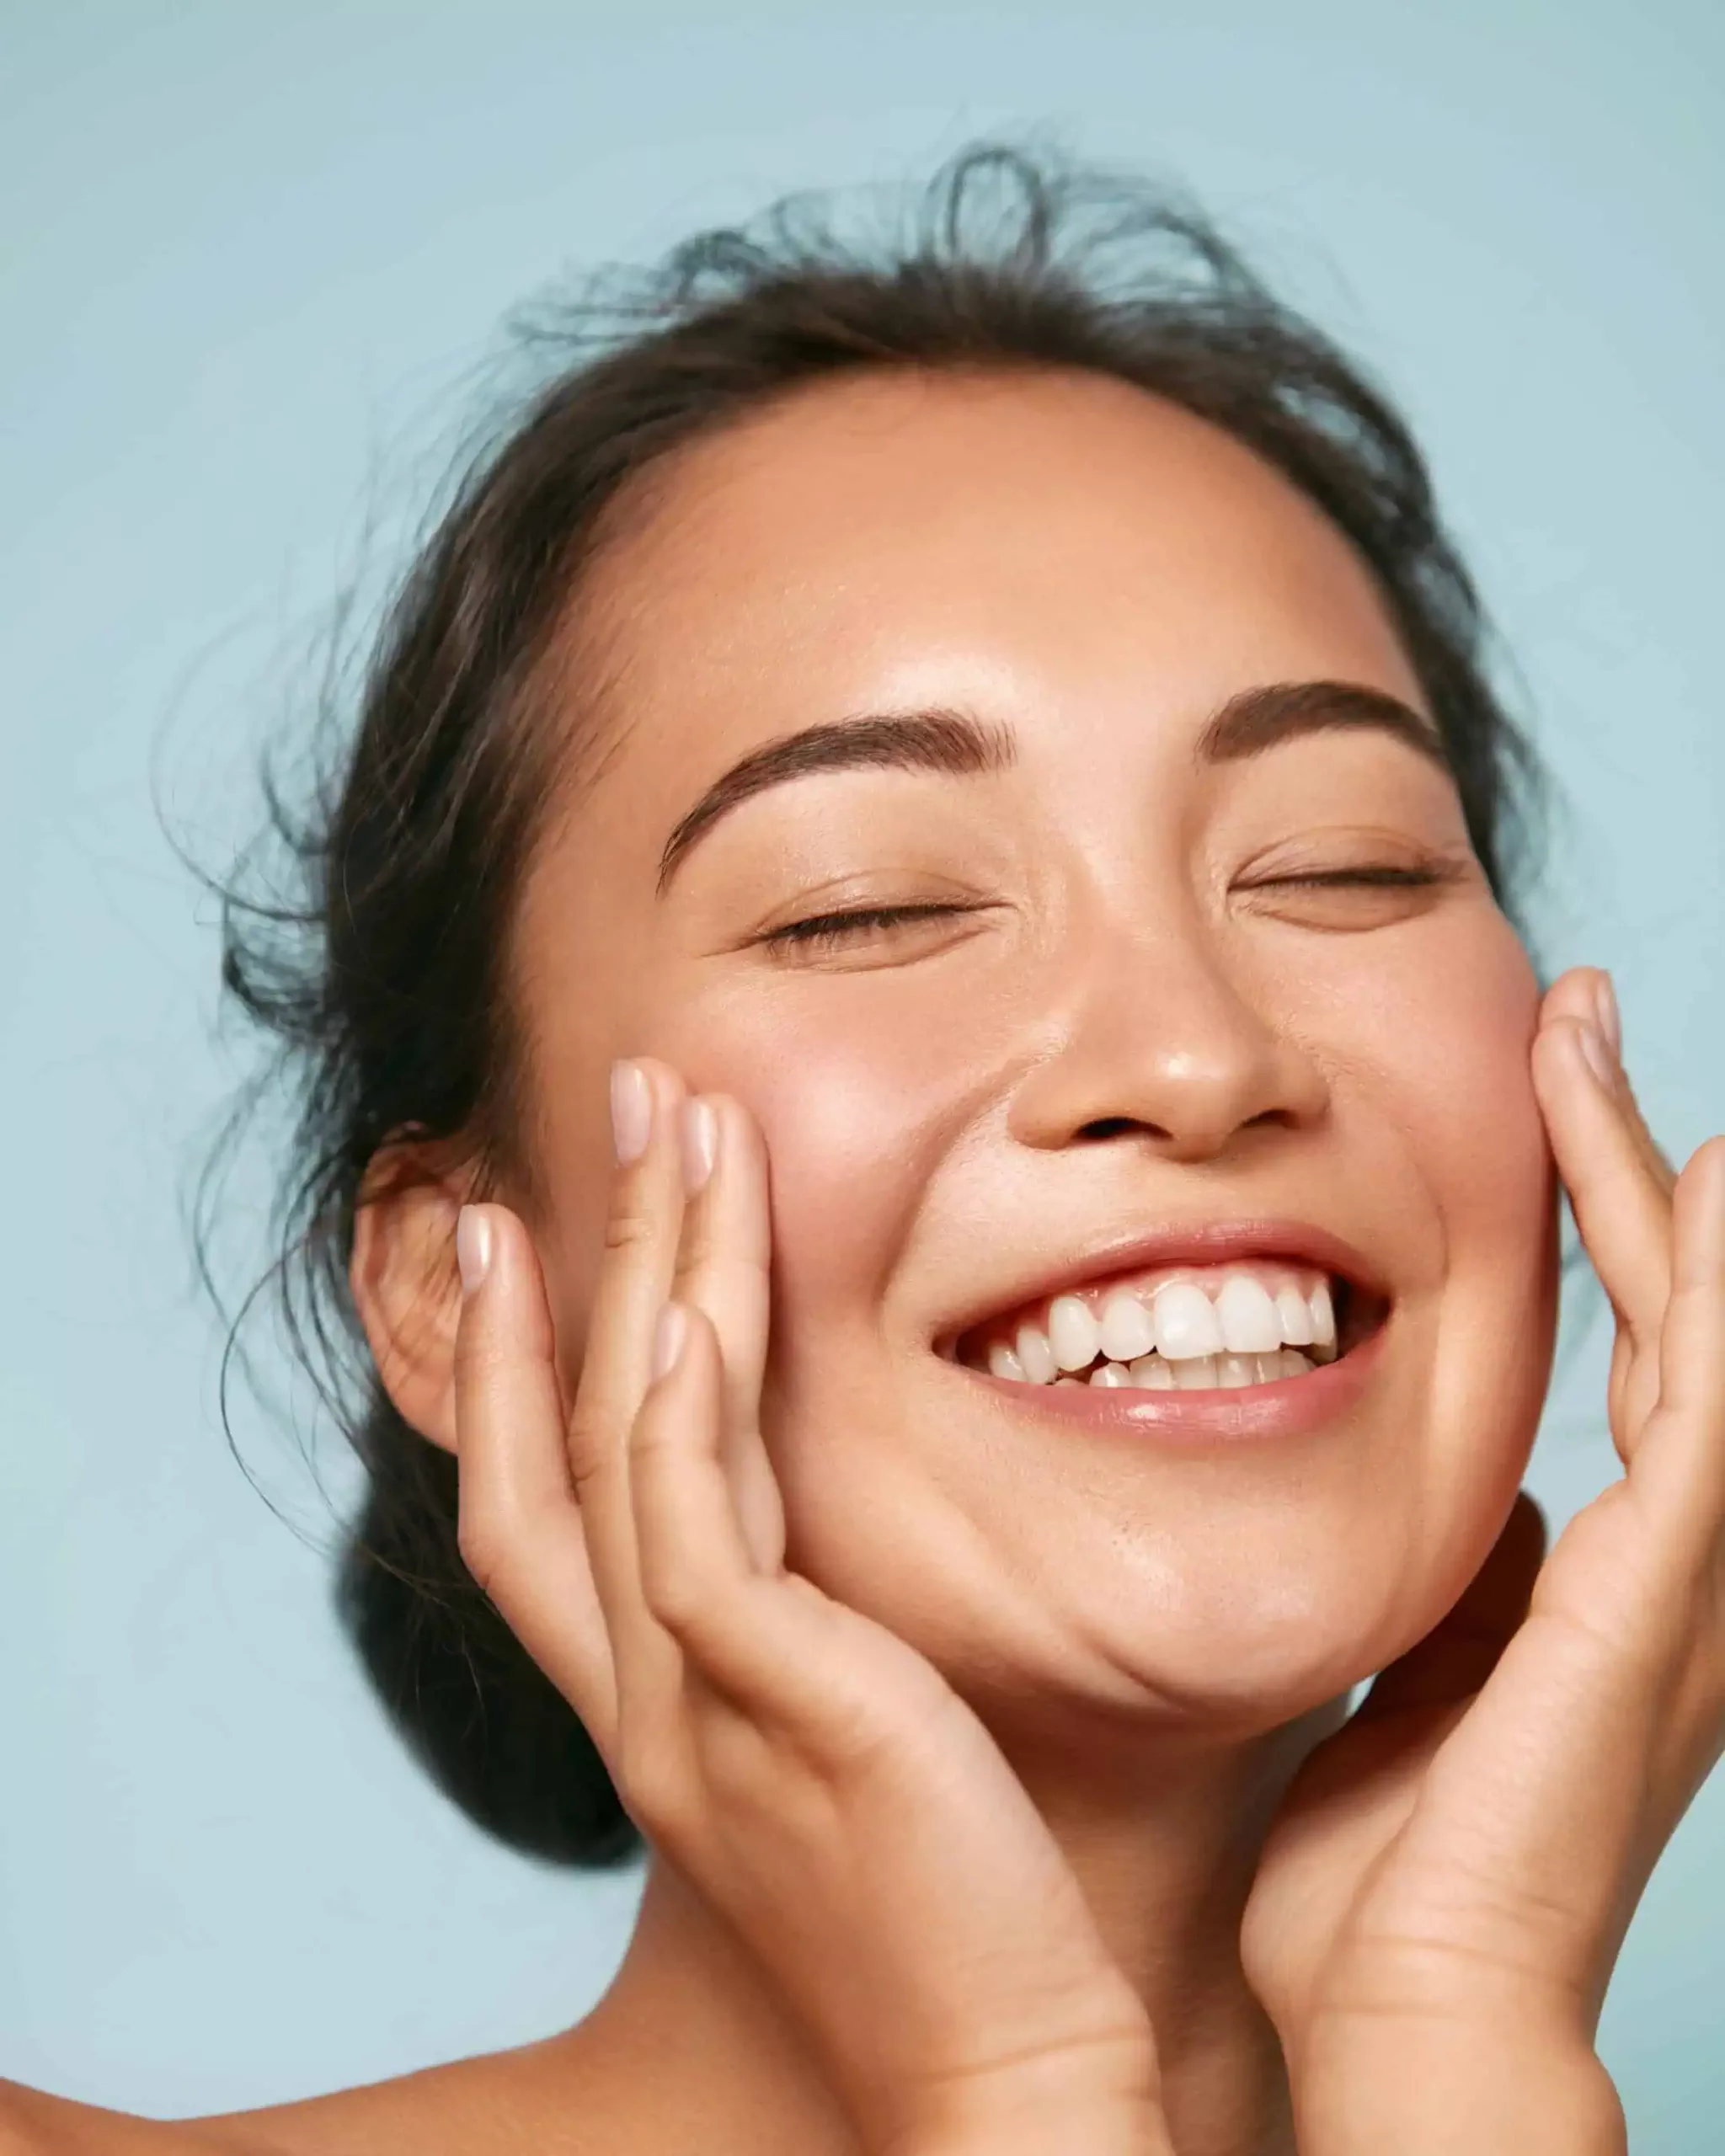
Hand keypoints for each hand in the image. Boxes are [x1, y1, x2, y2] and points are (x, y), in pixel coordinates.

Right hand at [451, 1058, 1165, 2155]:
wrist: (1002, 2075)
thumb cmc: (965, 1909)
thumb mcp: (864, 1738)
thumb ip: (837, 1626)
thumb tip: (887, 1516)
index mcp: (662, 1700)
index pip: (541, 1505)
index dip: (515, 1363)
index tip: (522, 1229)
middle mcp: (643, 1696)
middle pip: (570, 1437)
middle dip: (585, 1258)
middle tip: (619, 1105)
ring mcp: (689, 1708)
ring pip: (628, 1448)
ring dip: (647, 1271)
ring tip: (674, 1123)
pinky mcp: (774, 1715)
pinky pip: (694, 1538)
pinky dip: (679, 1415)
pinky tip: (697, 1308)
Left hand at [1240, 966, 1722, 2146]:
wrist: (1412, 2013)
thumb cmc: (1389, 1879)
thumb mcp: (1413, 1686)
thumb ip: (1454, 1595)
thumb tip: (1479, 1507)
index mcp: (1593, 1573)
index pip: (1605, 1353)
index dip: (1580, 1224)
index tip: (1528, 1106)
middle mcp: (1658, 1555)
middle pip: (1662, 1304)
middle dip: (1621, 1157)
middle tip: (1569, 1016)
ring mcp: (1675, 1568)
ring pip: (1694, 1317)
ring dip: (1643, 1171)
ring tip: (1588, 1032)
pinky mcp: (1660, 1584)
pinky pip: (1704, 1393)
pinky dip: (1708, 1272)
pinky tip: (1704, 1163)